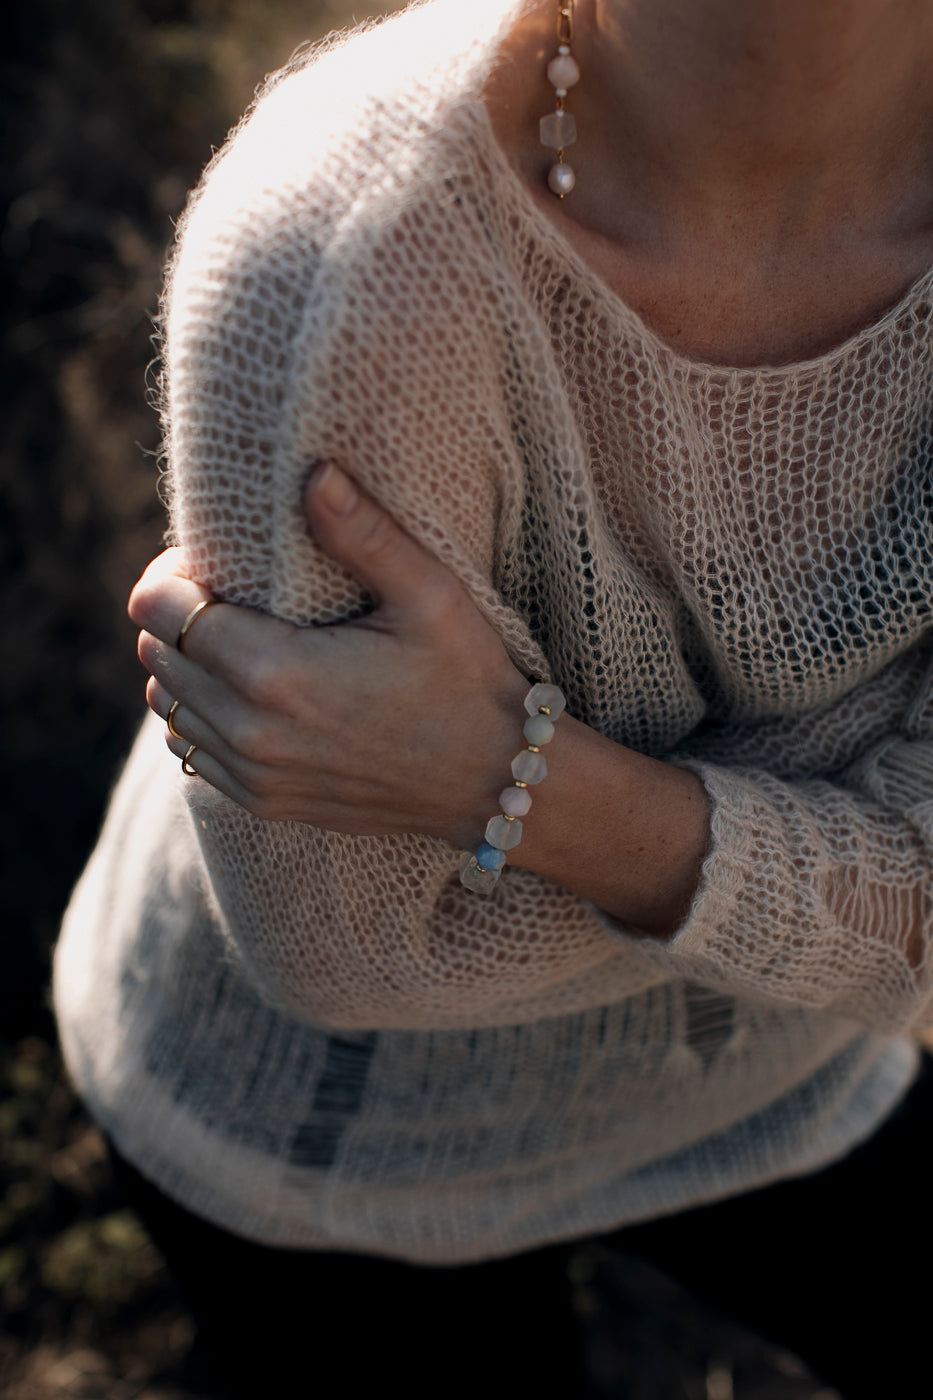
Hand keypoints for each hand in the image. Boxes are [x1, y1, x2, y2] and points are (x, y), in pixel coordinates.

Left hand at [129, 463, 528, 846]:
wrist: (496, 780)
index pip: (159, 610)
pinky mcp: (265, 801)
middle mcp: (251, 732)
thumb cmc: (468, 680)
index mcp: (276, 674)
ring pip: (166, 705)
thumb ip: (363, 534)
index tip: (217, 562)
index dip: (173, 572)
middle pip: (157, 654)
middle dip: (179, 613)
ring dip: (186, 666)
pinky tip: (250, 691)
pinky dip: (202, 715)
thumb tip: (312, 471)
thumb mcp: (429, 596)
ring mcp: (254, 775)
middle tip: (231, 592)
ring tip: (239, 639)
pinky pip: (191, 751)